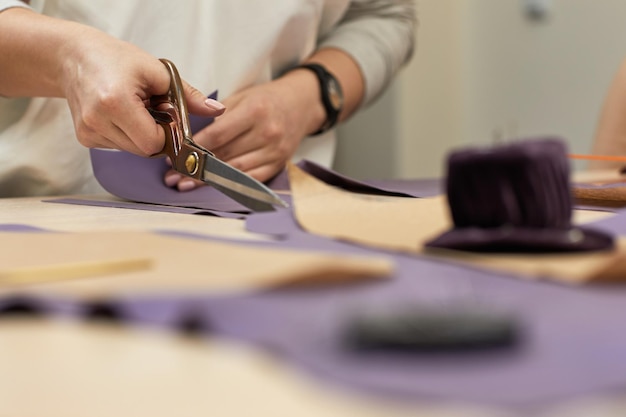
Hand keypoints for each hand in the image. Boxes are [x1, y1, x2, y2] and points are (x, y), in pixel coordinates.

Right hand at [61, 26, 223, 156]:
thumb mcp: (157, 71)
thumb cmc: (116, 59)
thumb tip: (218, 110)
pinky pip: (118, 146)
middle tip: (151, 110)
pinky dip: (126, 134)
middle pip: (144, 150)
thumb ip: (189, 96)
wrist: (74, 57)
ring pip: (132, 150)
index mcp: (115, 103)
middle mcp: (97, 121)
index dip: (166, 133)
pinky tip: (120, 115)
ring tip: (134, 108)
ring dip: (140, 134)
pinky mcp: (84, 138)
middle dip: (155, 134)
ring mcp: (88, 132)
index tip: (166, 115)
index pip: (153, 142)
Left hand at [164, 70, 323, 190]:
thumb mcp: (242, 97)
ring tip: (186, 184)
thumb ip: (218, 115)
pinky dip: (230, 183)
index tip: (175, 155)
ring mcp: (275, 151)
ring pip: (235, 170)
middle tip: (172, 176)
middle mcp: (267, 133)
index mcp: (255, 111)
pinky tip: (213, 186)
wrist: (301, 104)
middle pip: (225, 155)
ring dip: (209, 179)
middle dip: (196, 166)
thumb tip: (189, 134)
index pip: (218, 134)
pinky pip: (251, 178)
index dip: (194, 147)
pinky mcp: (279, 164)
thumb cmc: (266, 99)